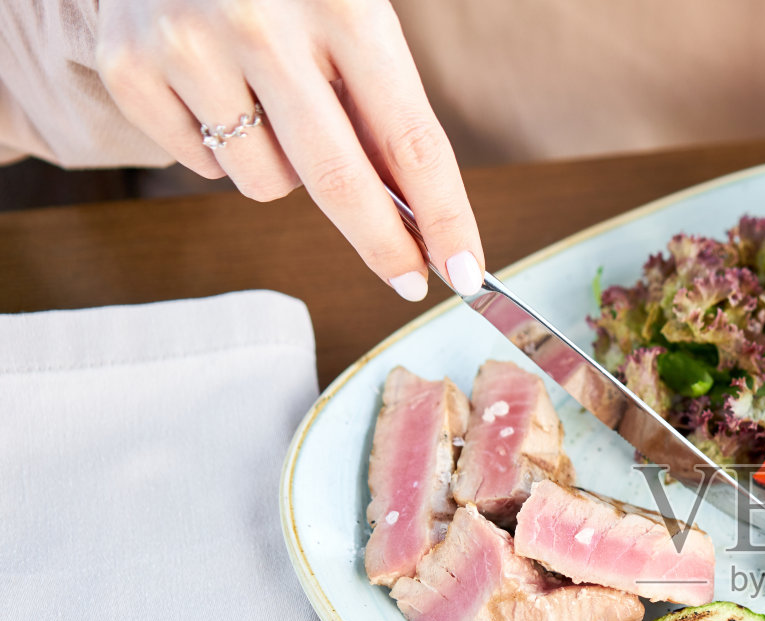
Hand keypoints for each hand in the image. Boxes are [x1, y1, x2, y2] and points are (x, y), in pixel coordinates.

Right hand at [95, 0, 481, 301]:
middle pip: (338, 181)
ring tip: (269, 104)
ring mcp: (189, 45)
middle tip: (407, 278)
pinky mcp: (129, 66)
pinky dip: (219, 149)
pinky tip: (215, 91)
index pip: (412, 140)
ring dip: (284, 170)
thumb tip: (420, 221)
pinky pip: (202, 167)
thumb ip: (383, 108)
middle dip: (383, 245)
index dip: (445, 217)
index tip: (465, 271)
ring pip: (266, 184)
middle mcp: (263, 24)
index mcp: (343, 5)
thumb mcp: (351, 18)